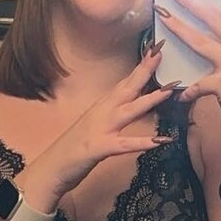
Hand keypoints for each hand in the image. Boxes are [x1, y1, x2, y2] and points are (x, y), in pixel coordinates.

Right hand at [34, 45, 179, 195]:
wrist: (51, 169)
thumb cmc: (72, 151)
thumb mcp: (93, 127)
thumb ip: (109, 116)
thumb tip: (124, 107)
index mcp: (101, 108)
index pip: (124, 84)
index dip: (140, 68)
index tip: (155, 51)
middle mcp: (101, 114)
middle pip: (127, 89)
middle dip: (145, 71)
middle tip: (161, 52)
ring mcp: (100, 130)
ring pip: (128, 111)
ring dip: (149, 100)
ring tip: (169, 91)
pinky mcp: (99, 149)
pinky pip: (124, 145)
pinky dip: (141, 142)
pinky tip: (159, 141)